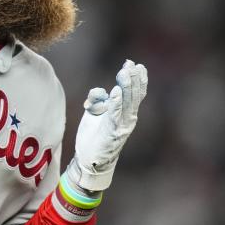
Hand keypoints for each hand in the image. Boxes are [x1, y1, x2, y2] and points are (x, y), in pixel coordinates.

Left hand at [72, 59, 147, 190]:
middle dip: (133, 79)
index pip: (134, 93)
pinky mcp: (112, 133)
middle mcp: (127, 119)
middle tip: (132, 64)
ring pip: (127, 103)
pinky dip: (117, 103)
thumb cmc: (93, 136)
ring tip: (125, 72)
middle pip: (133, 95)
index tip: (133, 63)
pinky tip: (116, 91)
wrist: (89, 160)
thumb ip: (98, 100)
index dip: (136, 78)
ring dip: (126, 87)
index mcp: (125, 113)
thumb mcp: (95, 113)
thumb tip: (100, 91)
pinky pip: (115, 115)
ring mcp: (121, 126)